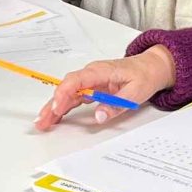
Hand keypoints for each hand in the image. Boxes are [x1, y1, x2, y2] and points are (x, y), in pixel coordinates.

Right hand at [36, 46, 174, 130]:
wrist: (150, 67)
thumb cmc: (143, 75)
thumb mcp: (135, 92)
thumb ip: (116, 105)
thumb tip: (99, 116)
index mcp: (100, 71)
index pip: (76, 81)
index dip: (64, 94)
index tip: (57, 108)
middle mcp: (91, 74)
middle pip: (66, 88)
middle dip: (52, 105)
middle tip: (42, 121)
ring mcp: (89, 81)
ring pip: (67, 94)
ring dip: (54, 108)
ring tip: (42, 123)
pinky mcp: (91, 88)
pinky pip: (73, 97)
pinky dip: (63, 107)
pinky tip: (54, 117)